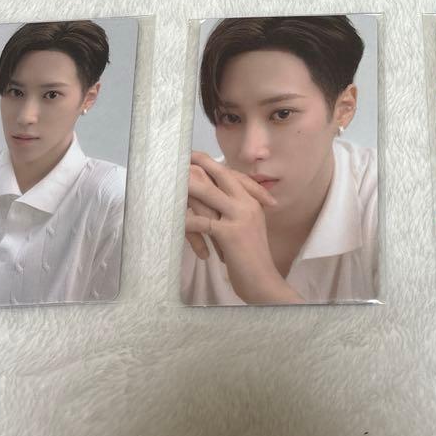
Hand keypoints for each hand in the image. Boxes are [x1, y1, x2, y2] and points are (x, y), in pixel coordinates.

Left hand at [184, 152, 301, 303]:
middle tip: (184, 154)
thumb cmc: (252, 258)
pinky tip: (173, 217)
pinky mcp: (229, 233)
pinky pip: (202, 223)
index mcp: (252, 202)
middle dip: (202, 163)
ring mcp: (239, 217)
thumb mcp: (247, 229)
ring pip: (210, 194)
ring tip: (174, 174)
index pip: (232, 176)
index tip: (198, 154)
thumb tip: (215, 202)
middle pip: (222, 176)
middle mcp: (247, 204)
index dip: (214, 164)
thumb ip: (235, 213)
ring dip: (189, 184)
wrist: (263, 281)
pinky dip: (185, 220)